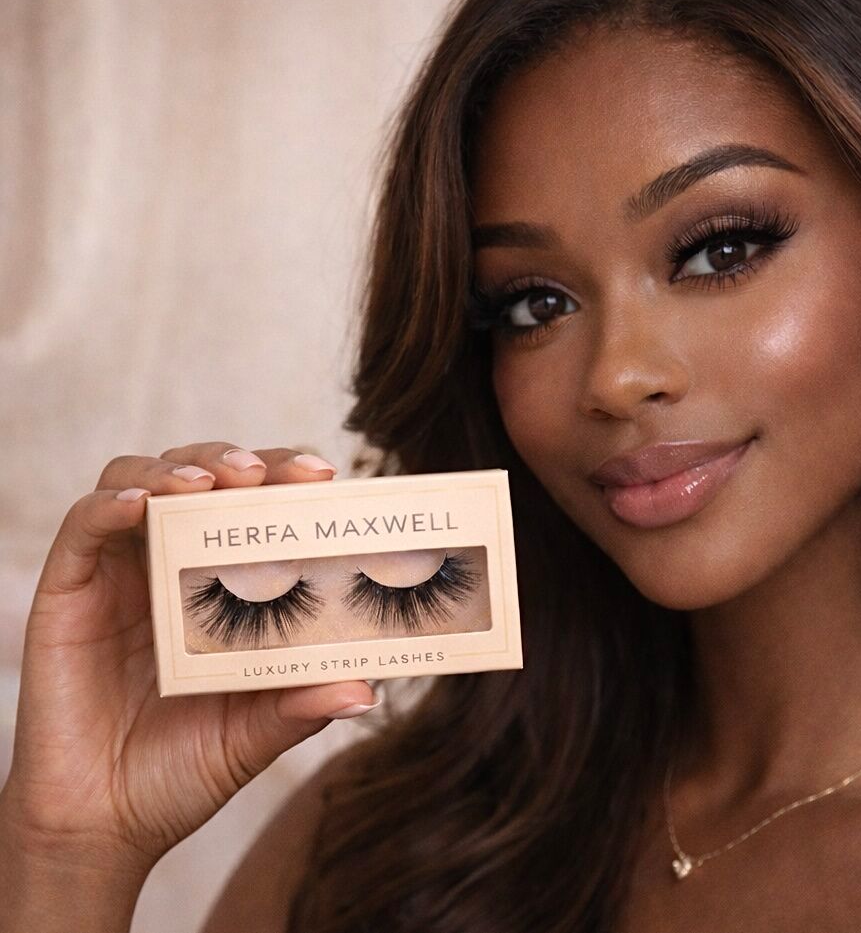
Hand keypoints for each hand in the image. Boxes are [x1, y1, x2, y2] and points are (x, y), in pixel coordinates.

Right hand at [0, 443, 377, 894]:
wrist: (103, 825)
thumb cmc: (183, 769)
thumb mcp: (255, 734)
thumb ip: (301, 706)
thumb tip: (367, 690)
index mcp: (223, 584)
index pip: (255, 505)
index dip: (286, 478)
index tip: (324, 476)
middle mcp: (173, 565)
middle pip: (202, 475)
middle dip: (240, 460)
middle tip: (275, 473)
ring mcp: (120, 572)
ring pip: (141, 479)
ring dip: (180, 468)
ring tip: (214, 482)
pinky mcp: (68, 590)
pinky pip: (82, 526)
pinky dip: (110, 503)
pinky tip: (140, 506)